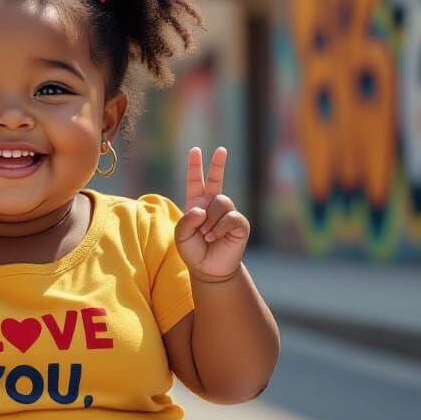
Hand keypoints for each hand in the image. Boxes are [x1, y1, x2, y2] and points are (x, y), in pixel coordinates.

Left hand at [174, 146, 249, 278]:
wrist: (208, 269)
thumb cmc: (193, 251)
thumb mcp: (181, 236)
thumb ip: (186, 221)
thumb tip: (202, 209)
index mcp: (196, 204)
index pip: (195, 182)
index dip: (195, 167)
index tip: (195, 151)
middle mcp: (212, 205)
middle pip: (216, 180)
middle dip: (218, 165)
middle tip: (221, 150)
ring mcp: (227, 213)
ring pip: (220, 202)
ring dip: (210, 220)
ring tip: (206, 235)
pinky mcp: (239, 223)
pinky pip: (230, 217)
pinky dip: (219, 228)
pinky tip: (214, 237)